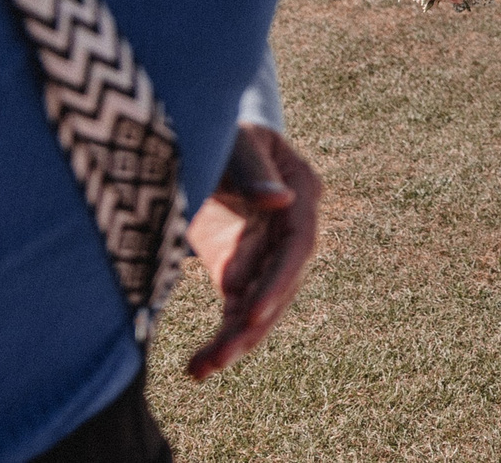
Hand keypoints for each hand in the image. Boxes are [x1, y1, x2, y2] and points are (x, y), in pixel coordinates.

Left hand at [184, 126, 321, 380]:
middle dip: (254, 324)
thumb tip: (281, 202)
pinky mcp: (240, 271)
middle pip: (282, 284)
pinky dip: (220, 338)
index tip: (253, 309)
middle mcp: (291, 228)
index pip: (299, 243)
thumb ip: (253, 169)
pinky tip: (199, 366)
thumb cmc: (222, 131)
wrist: (201, 137)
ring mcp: (267, 253)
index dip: (280, 278)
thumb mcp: (235, 140)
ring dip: (235, 341)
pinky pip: (236, 312)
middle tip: (222, 356)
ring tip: (201, 370)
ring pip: (260, 307)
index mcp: (301, 190)